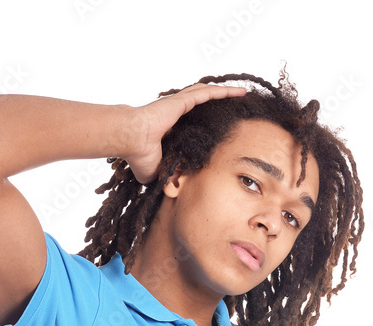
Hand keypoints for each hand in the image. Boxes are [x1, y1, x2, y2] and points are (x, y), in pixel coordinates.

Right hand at [121, 83, 246, 184]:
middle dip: (219, 103)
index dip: (206, 122)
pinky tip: (239, 92)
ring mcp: (180, 105)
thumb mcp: (157, 171)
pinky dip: (224, 92)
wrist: (131, 140)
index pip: (193, 122)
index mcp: (172, 127)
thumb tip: (172, 186)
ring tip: (242, 94)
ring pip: (208, 95)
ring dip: (225, 94)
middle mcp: (177, 113)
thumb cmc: (137, 155)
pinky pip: (208, 94)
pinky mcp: (183, 101)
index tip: (218, 127)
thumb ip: (166, 175)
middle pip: (203, 105)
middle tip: (235, 105)